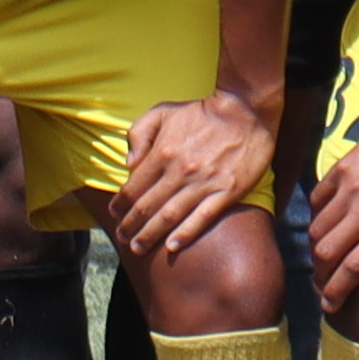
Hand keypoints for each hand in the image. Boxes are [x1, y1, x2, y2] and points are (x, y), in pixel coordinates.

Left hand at [110, 85, 273, 268]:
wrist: (245, 111)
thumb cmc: (200, 112)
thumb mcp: (161, 112)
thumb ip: (139, 134)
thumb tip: (128, 163)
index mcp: (162, 153)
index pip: (134, 187)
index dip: (120, 204)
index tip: (113, 215)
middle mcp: (179, 171)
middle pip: (147, 206)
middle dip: (130, 225)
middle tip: (121, 239)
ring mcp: (204, 183)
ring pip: (170, 216)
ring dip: (151, 234)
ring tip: (138, 248)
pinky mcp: (228, 191)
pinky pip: (203, 217)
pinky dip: (186, 234)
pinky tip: (172, 246)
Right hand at [307, 114, 358, 310]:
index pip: (352, 270)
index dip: (336, 292)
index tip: (329, 306)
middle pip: (326, 252)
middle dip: (321, 274)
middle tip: (324, 285)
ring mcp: (349, 190)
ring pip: (317, 228)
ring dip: (318, 248)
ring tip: (324, 258)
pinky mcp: (342, 171)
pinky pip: (318, 201)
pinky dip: (317, 217)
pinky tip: (326, 223)